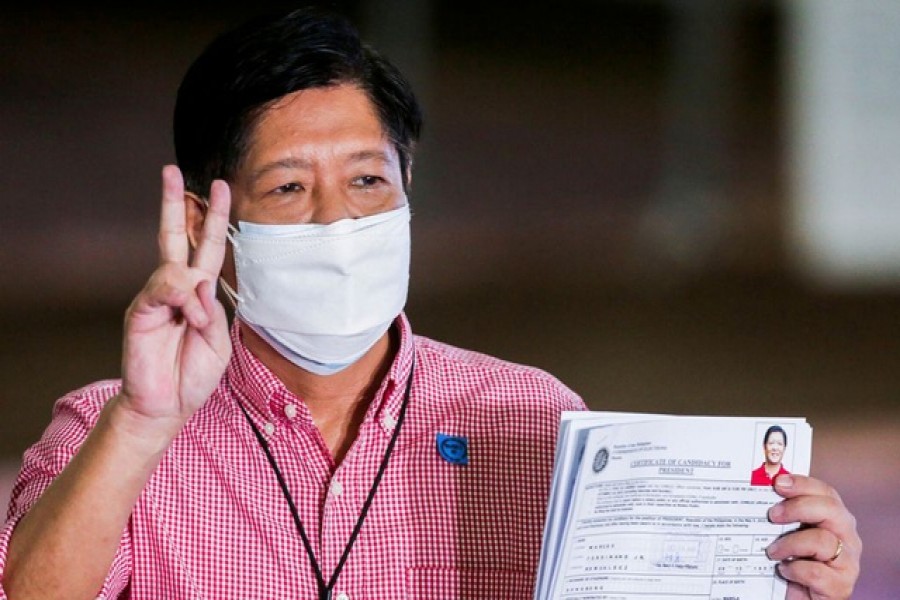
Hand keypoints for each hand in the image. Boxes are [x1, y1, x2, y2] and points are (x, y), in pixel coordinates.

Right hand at [116, 165, 231, 438]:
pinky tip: (188, 321)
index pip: (207, 247)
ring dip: (195, 293)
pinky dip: (183, 303)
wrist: (167, 406)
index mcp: (200, 293)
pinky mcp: (140, 310)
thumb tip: (198, 282)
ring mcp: (156, 297)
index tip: (221, 188)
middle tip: (173, 171)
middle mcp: (176, 289)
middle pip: (175, 236)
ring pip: (176, 268)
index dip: (215, 218)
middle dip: (176, 202)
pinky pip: (164, 289)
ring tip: (197, 324)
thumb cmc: (193, 374)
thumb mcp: (219, 342)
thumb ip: (214, 311)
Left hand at [766, 474, 860, 599]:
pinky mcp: (841, 586)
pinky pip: (816, 572)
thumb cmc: (792, 560)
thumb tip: (757, 489)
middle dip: (798, 507)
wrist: (799, 597)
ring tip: (772, 551)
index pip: (826, 492)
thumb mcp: (787, 532)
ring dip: (790, 544)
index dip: (803, 484)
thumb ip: (782, 514)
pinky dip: (795, 570)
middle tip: (772, 515)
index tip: (778, 482)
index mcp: (835, 518)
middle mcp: (847, 537)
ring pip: (823, 541)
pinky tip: (784, 570)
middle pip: (831, 510)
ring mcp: (847, 562)